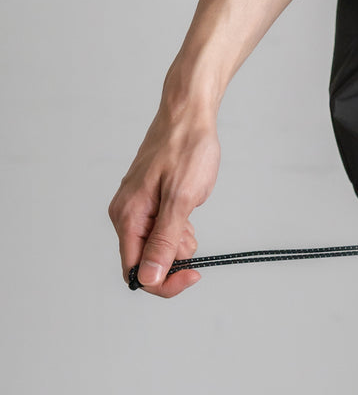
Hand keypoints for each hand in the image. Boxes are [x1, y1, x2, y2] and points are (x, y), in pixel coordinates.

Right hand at [108, 101, 220, 297]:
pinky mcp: (148, 198)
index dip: (165, 281)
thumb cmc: (186, 147)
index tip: (194, 274)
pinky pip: (158, 226)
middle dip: (173, 258)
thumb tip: (148, 277)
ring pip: (154, 244)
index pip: (137, 271)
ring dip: (177, 242)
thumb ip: (164, 240)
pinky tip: (187, 209)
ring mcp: (136, 205)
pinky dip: (177, 226)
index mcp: (127, 216)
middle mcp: (125, 213)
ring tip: (191, 215)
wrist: (189, 113)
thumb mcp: (181, 198)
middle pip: (144, 260)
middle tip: (194, 237)